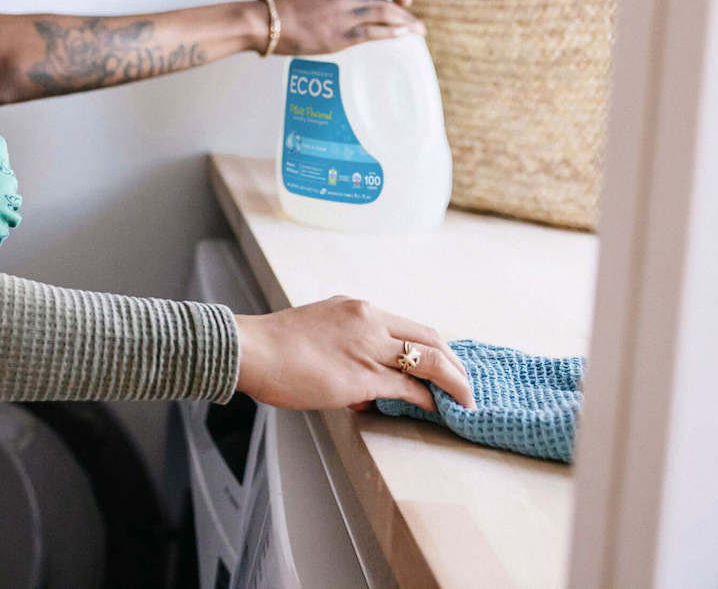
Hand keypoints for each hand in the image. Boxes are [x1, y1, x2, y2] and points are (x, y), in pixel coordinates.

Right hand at [234, 297, 474, 411]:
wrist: (252, 350)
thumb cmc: (273, 345)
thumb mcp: (317, 332)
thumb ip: (344, 351)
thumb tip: (365, 391)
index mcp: (356, 308)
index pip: (409, 325)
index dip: (434, 345)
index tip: (443, 362)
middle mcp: (368, 321)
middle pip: (430, 338)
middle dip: (454, 362)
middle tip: (464, 383)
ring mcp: (368, 348)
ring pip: (428, 360)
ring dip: (453, 382)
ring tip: (465, 400)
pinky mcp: (363, 377)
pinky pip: (410, 388)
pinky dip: (429, 398)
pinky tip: (437, 408)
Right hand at [272, 0, 422, 54]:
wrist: (265, 21)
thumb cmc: (280, 12)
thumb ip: (327, 0)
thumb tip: (336, 9)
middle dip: (405, 8)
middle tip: (415, 19)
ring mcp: (343, 17)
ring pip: (385, 14)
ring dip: (406, 22)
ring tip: (418, 30)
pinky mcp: (340, 36)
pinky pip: (374, 32)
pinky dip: (393, 33)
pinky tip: (404, 35)